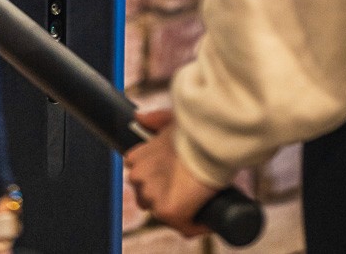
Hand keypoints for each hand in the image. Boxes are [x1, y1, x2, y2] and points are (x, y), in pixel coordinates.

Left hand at [125, 110, 218, 237]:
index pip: (137, 175)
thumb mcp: (172, 120)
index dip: (154, 178)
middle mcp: (139, 176)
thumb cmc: (193, 128)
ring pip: (163, 213)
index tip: (170, 176)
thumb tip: (138, 117)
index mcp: (138, 156)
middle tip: (184, 187)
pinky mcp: (169, 211)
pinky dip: (197, 225)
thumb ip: (155, 119)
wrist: (208, 139)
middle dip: (161, 194)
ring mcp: (152, 195)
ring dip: (177, 210)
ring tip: (196, 200)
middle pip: (145, 197)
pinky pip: (185, 227)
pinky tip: (207, 217)